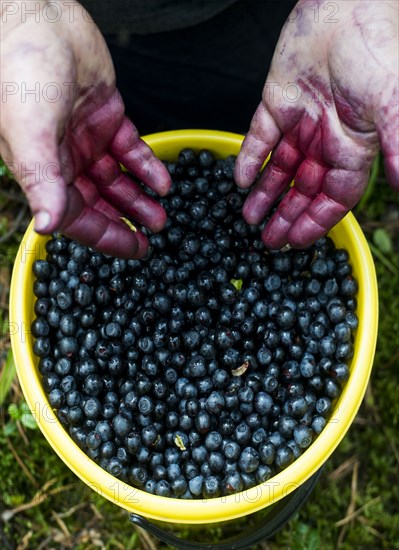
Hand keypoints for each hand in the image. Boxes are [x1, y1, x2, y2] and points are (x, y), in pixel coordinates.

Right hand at [0, 1, 170, 257]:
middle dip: (126, 221)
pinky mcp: (105, 116)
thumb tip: (48, 226)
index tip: (134, 251)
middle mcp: (63, 159)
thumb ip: (41, 179)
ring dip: (139, 198)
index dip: (105, 237)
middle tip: (154, 236)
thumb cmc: (20, 67)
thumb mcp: (29, 129)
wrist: (37, 14)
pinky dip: (146, 165)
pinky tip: (163, 181)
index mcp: (42, 169)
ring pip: (116, 180)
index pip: (76, 217)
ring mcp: (85, 138)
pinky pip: (129, 149)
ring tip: (163, 215)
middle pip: (99, 203)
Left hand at [235, 0, 398, 248]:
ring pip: (279, 169)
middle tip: (267, 242)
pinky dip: (249, 158)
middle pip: (303, 189)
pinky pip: (259, 138)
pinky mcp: (276, 103)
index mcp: (355, 147)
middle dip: (286, 216)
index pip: (335, 196)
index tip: (297, 242)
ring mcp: (300, 123)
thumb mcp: (391, 106)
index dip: (316, 221)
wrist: (347, 4)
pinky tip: (240, 180)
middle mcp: (326, 140)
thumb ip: (396, 148)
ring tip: (248, 219)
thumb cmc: (376, 50)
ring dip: (264, 195)